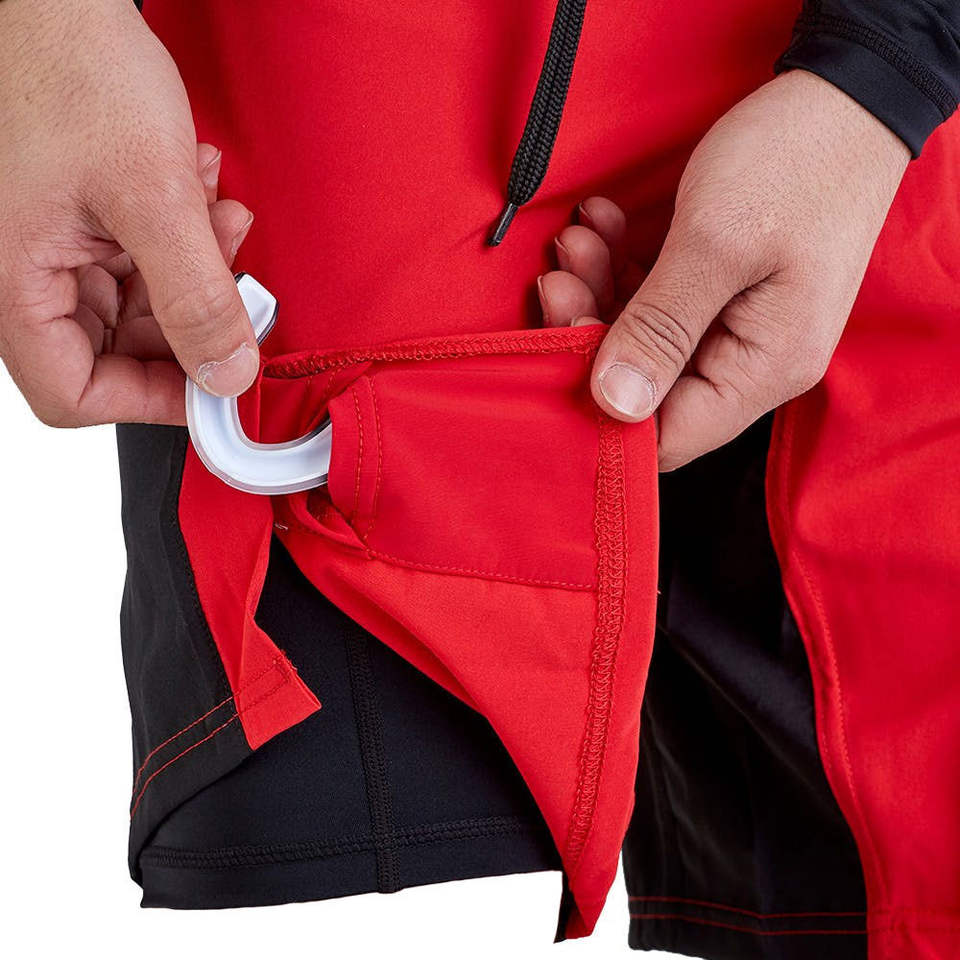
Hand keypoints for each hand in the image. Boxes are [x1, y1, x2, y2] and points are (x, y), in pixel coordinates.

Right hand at [0, 0, 256, 427]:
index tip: (215, 385)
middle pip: (120, 353)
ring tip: (218, 217)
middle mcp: (30, 276)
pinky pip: (146, 263)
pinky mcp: (86, 225)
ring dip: (198, 273)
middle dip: (191, 320)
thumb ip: (194, 298)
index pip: (74, 392)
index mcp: (15, 283)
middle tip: (234, 285)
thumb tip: (227, 376)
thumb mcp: (152, 195)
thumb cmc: (74, 69)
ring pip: (144, 308)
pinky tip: (201, 196)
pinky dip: (186, 241)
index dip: (150, 401)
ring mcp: (59, 251)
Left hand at [538, 70, 909, 469]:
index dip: (603, 409)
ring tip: (576, 238)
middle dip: (591, 331)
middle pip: (648, 386)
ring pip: (645, 340)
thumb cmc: (793, 160)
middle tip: (557, 276)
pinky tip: (603, 226)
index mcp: (765, 368)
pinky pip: (659, 302)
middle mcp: (753, 361)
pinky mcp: (723, 293)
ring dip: (601, 290)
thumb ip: (661, 329)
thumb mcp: (715, 244)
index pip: (669, 435)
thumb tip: (615, 405)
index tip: (557, 344)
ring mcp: (738, 327)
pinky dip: (624, 267)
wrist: (845, 93)